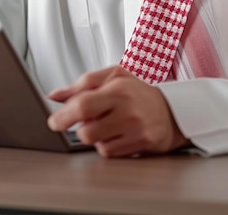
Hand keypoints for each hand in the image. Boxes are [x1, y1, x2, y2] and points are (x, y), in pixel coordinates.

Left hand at [47, 65, 189, 157]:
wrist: (173, 109)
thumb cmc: (138, 91)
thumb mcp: (113, 76)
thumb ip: (83, 84)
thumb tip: (55, 95)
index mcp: (117, 87)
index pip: (82, 104)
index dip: (63, 116)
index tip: (54, 121)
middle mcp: (127, 108)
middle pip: (87, 130)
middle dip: (77, 129)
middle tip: (80, 123)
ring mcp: (136, 128)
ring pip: (96, 143)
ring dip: (94, 136)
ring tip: (106, 124)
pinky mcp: (143, 143)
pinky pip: (110, 152)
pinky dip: (107, 145)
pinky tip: (117, 134)